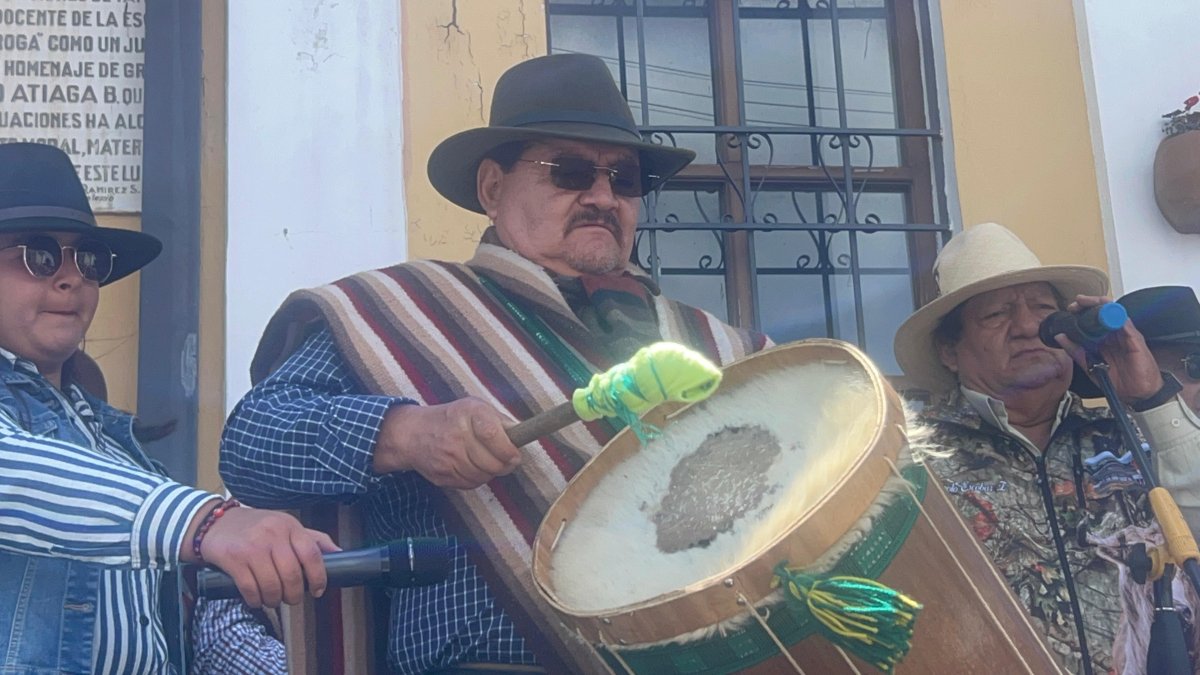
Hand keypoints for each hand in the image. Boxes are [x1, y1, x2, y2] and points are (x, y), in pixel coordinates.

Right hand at [186, 506, 339, 607]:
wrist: (216, 523)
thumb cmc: (257, 528)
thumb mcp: (287, 526)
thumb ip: (313, 539)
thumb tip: (341, 553)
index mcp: (290, 526)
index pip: (312, 554)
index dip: (319, 577)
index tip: (318, 591)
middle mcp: (273, 534)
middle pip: (292, 575)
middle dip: (295, 595)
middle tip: (292, 599)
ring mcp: (252, 546)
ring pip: (272, 585)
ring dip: (275, 600)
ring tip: (273, 600)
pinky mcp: (233, 559)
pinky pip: (250, 589)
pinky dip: (256, 601)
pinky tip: (257, 600)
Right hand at [373, 398, 521, 488]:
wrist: (413, 434)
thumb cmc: (452, 418)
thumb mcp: (476, 408)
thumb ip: (501, 421)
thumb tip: (523, 434)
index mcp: (468, 413)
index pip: (493, 435)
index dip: (508, 449)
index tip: (514, 455)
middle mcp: (456, 435)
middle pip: (492, 462)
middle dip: (505, 465)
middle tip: (507, 461)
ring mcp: (447, 457)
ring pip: (483, 476)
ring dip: (491, 472)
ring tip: (487, 461)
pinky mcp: (442, 475)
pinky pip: (471, 484)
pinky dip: (477, 479)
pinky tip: (473, 466)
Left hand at [1058, 294, 1163, 402]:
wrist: (1136, 394)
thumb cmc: (1117, 379)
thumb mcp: (1089, 365)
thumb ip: (1075, 351)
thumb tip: (1060, 336)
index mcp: (1103, 339)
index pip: (1092, 319)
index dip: (1081, 311)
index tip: (1070, 309)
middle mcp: (1114, 334)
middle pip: (1102, 311)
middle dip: (1088, 303)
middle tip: (1076, 303)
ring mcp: (1125, 334)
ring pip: (1114, 312)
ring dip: (1100, 305)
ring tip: (1087, 302)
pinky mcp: (1135, 339)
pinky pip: (1126, 324)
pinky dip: (1116, 316)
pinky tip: (1106, 312)